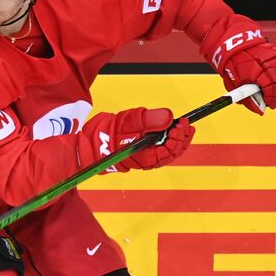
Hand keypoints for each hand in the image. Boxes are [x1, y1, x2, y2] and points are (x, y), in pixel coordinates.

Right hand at [80, 108, 194, 171]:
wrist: (89, 144)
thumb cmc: (104, 136)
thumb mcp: (127, 122)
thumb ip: (147, 119)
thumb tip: (168, 116)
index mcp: (145, 156)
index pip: (170, 150)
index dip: (179, 137)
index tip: (180, 123)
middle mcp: (148, 159)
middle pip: (172, 152)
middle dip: (182, 138)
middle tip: (186, 123)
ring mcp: (145, 156)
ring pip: (168, 151)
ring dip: (178, 140)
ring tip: (184, 127)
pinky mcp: (142, 151)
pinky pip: (161, 149)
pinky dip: (169, 140)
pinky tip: (173, 131)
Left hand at [203, 30, 275, 113]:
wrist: (235, 46)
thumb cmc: (233, 66)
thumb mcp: (234, 85)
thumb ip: (247, 99)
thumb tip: (260, 111)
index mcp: (254, 70)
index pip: (270, 88)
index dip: (272, 98)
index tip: (270, 104)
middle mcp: (267, 62)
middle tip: (273, 100)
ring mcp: (275, 56)